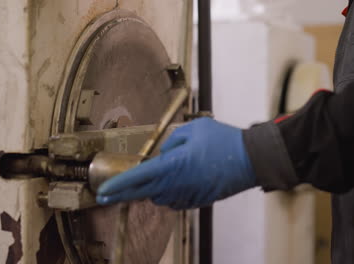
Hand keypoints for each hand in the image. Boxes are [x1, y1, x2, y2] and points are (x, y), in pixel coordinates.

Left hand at [96, 117, 255, 209]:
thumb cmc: (223, 141)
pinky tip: (174, 182)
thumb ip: (171, 141)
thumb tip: (161, 154)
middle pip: (143, 193)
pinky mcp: (197, 200)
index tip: (103, 191)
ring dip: (150, 190)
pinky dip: (168, 192)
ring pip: (159, 197)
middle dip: (124, 193)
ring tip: (149, 180)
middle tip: (110, 194)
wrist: (250, 160)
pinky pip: (175, 200)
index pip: (137, 178)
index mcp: (172, 165)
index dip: (118, 185)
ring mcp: (188, 194)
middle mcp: (177, 184)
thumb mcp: (193, 129)